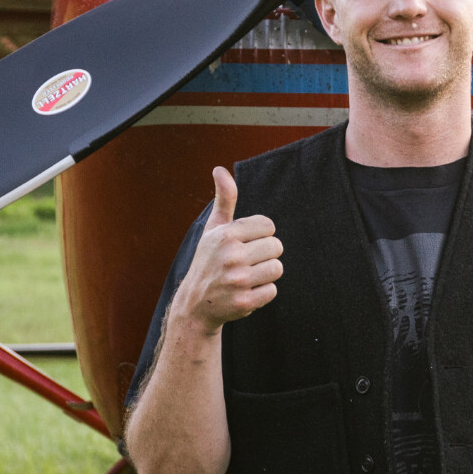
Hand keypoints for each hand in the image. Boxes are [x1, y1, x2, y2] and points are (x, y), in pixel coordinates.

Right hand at [173, 166, 282, 333]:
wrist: (195, 304)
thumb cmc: (209, 260)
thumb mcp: (213, 228)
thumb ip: (224, 199)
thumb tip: (220, 169)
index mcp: (225, 234)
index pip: (268, 226)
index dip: (260, 235)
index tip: (244, 243)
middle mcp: (231, 256)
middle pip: (276, 247)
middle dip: (265, 254)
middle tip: (246, 262)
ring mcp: (237, 281)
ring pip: (277, 268)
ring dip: (266, 273)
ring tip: (247, 276)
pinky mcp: (244, 302)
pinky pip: (272, 291)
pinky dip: (262, 292)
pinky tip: (245, 292)